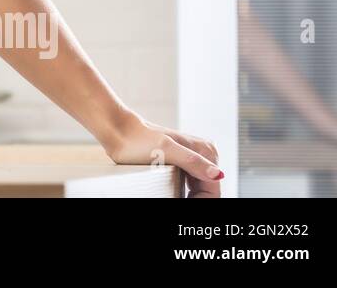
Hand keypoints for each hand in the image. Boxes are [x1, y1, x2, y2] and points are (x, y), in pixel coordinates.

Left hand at [103, 111, 222, 197]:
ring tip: (174, 199)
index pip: (213, 188)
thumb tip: (217, 174)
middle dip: (196, 199)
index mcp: (206, 150)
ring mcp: (192, 158)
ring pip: (200, 188)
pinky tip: (176, 196)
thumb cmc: (138, 138)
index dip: (201, 201)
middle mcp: (203, 153)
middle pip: (208, 189)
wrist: (119, 131)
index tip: (183, 205)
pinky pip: (190, 183)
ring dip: (192, 197)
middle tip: (174, 200)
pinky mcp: (181, 162)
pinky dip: (185, 193)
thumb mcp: (166, 150)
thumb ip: (192, 161)